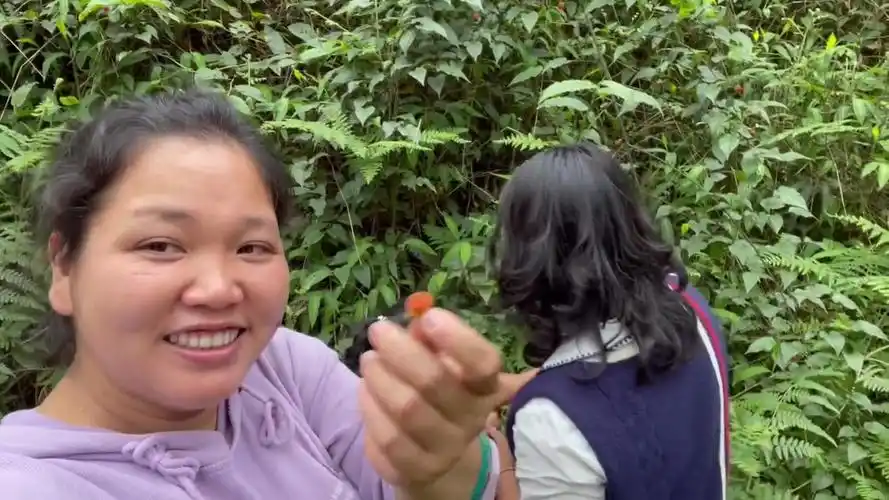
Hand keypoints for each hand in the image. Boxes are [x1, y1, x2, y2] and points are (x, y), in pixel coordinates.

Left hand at [358, 307, 503, 489]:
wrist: (435, 450)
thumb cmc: (439, 391)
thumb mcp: (442, 361)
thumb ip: (431, 338)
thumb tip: (416, 315)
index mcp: (484, 387)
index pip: (483, 364)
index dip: (458, 339)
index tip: (430, 316)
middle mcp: (469, 420)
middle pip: (434, 383)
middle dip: (400, 351)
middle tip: (378, 331)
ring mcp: (443, 450)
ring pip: (406, 411)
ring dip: (379, 378)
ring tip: (369, 360)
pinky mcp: (414, 470)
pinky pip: (385, 440)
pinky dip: (369, 409)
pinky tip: (366, 392)